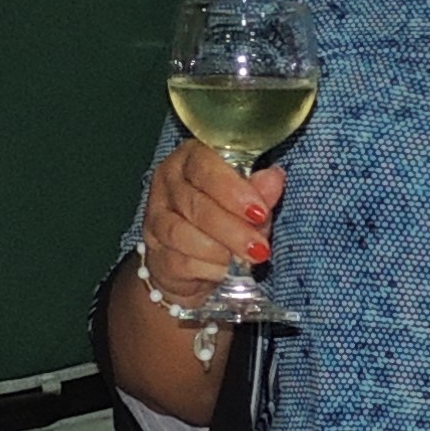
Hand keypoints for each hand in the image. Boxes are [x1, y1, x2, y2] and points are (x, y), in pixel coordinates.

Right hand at [139, 143, 282, 304]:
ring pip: (181, 233)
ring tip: (246, 259)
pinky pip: (179, 261)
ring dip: (220, 250)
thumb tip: (275, 178)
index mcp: (189, 159)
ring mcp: (155, 219)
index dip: (232, 189)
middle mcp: (167, 184)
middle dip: (232, 227)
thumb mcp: (247, 200)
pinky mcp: (155, 253)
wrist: (193, 260)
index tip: (260, 212)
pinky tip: (226, 271)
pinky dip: (207, 268)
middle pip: (194, 203)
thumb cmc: (226, 216)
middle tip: (260, 247)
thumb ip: (259, 190)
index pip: (203, 165)